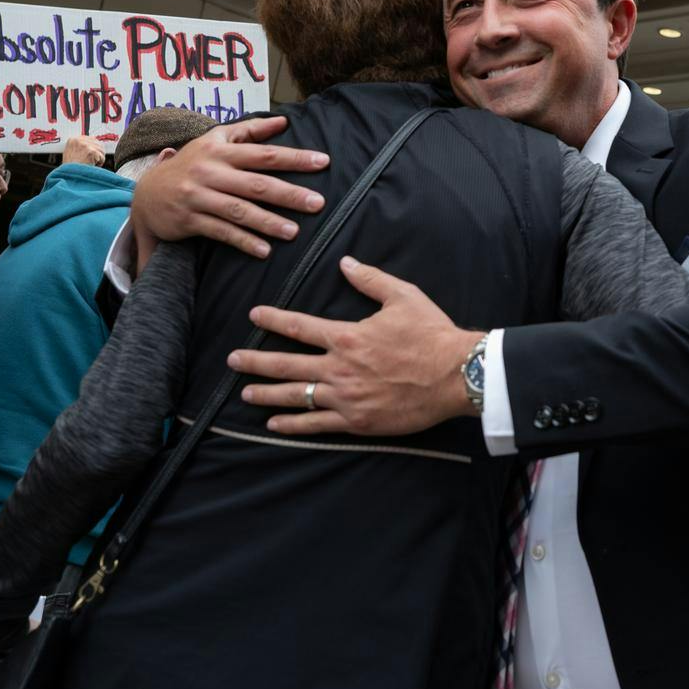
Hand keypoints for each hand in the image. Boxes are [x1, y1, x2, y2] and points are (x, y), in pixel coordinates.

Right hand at [62, 134, 105, 166]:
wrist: (70, 176)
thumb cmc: (69, 169)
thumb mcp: (70, 154)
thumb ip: (78, 148)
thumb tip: (88, 146)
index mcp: (72, 140)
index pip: (90, 138)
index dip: (93, 147)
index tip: (93, 153)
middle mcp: (78, 140)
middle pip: (97, 143)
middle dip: (98, 152)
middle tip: (94, 160)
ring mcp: (85, 145)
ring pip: (101, 149)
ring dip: (99, 158)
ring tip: (92, 164)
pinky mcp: (91, 152)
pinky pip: (102, 157)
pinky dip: (100, 163)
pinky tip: (93, 166)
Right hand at [128, 117, 328, 260]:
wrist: (147, 195)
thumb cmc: (190, 164)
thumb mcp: (214, 141)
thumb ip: (248, 132)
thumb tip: (282, 121)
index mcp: (220, 150)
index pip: (263, 153)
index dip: (294, 158)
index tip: (323, 162)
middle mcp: (209, 172)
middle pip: (256, 184)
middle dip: (289, 194)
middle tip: (318, 203)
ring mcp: (198, 197)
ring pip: (239, 211)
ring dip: (268, 222)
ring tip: (294, 232)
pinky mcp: (189, 220)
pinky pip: (221, 232)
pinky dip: (243, 241)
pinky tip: (264, 250)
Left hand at [231, 255, 477, 435]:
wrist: (456, 375)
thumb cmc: (431, 334)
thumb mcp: (403, 296)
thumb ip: (370, 279)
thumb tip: (345, 263)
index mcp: (347, 336)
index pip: (299, 326)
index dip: (273, 319)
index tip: (254, 315)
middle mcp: (339, 368)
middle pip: (286, 364)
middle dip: (255, 361)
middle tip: (232, 359)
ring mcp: (345, 397)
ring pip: (295, 396)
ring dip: (267, 394)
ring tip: (244, 393)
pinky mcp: (357, 421)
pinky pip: (316, 424)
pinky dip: (292, 425)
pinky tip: (273, 425)